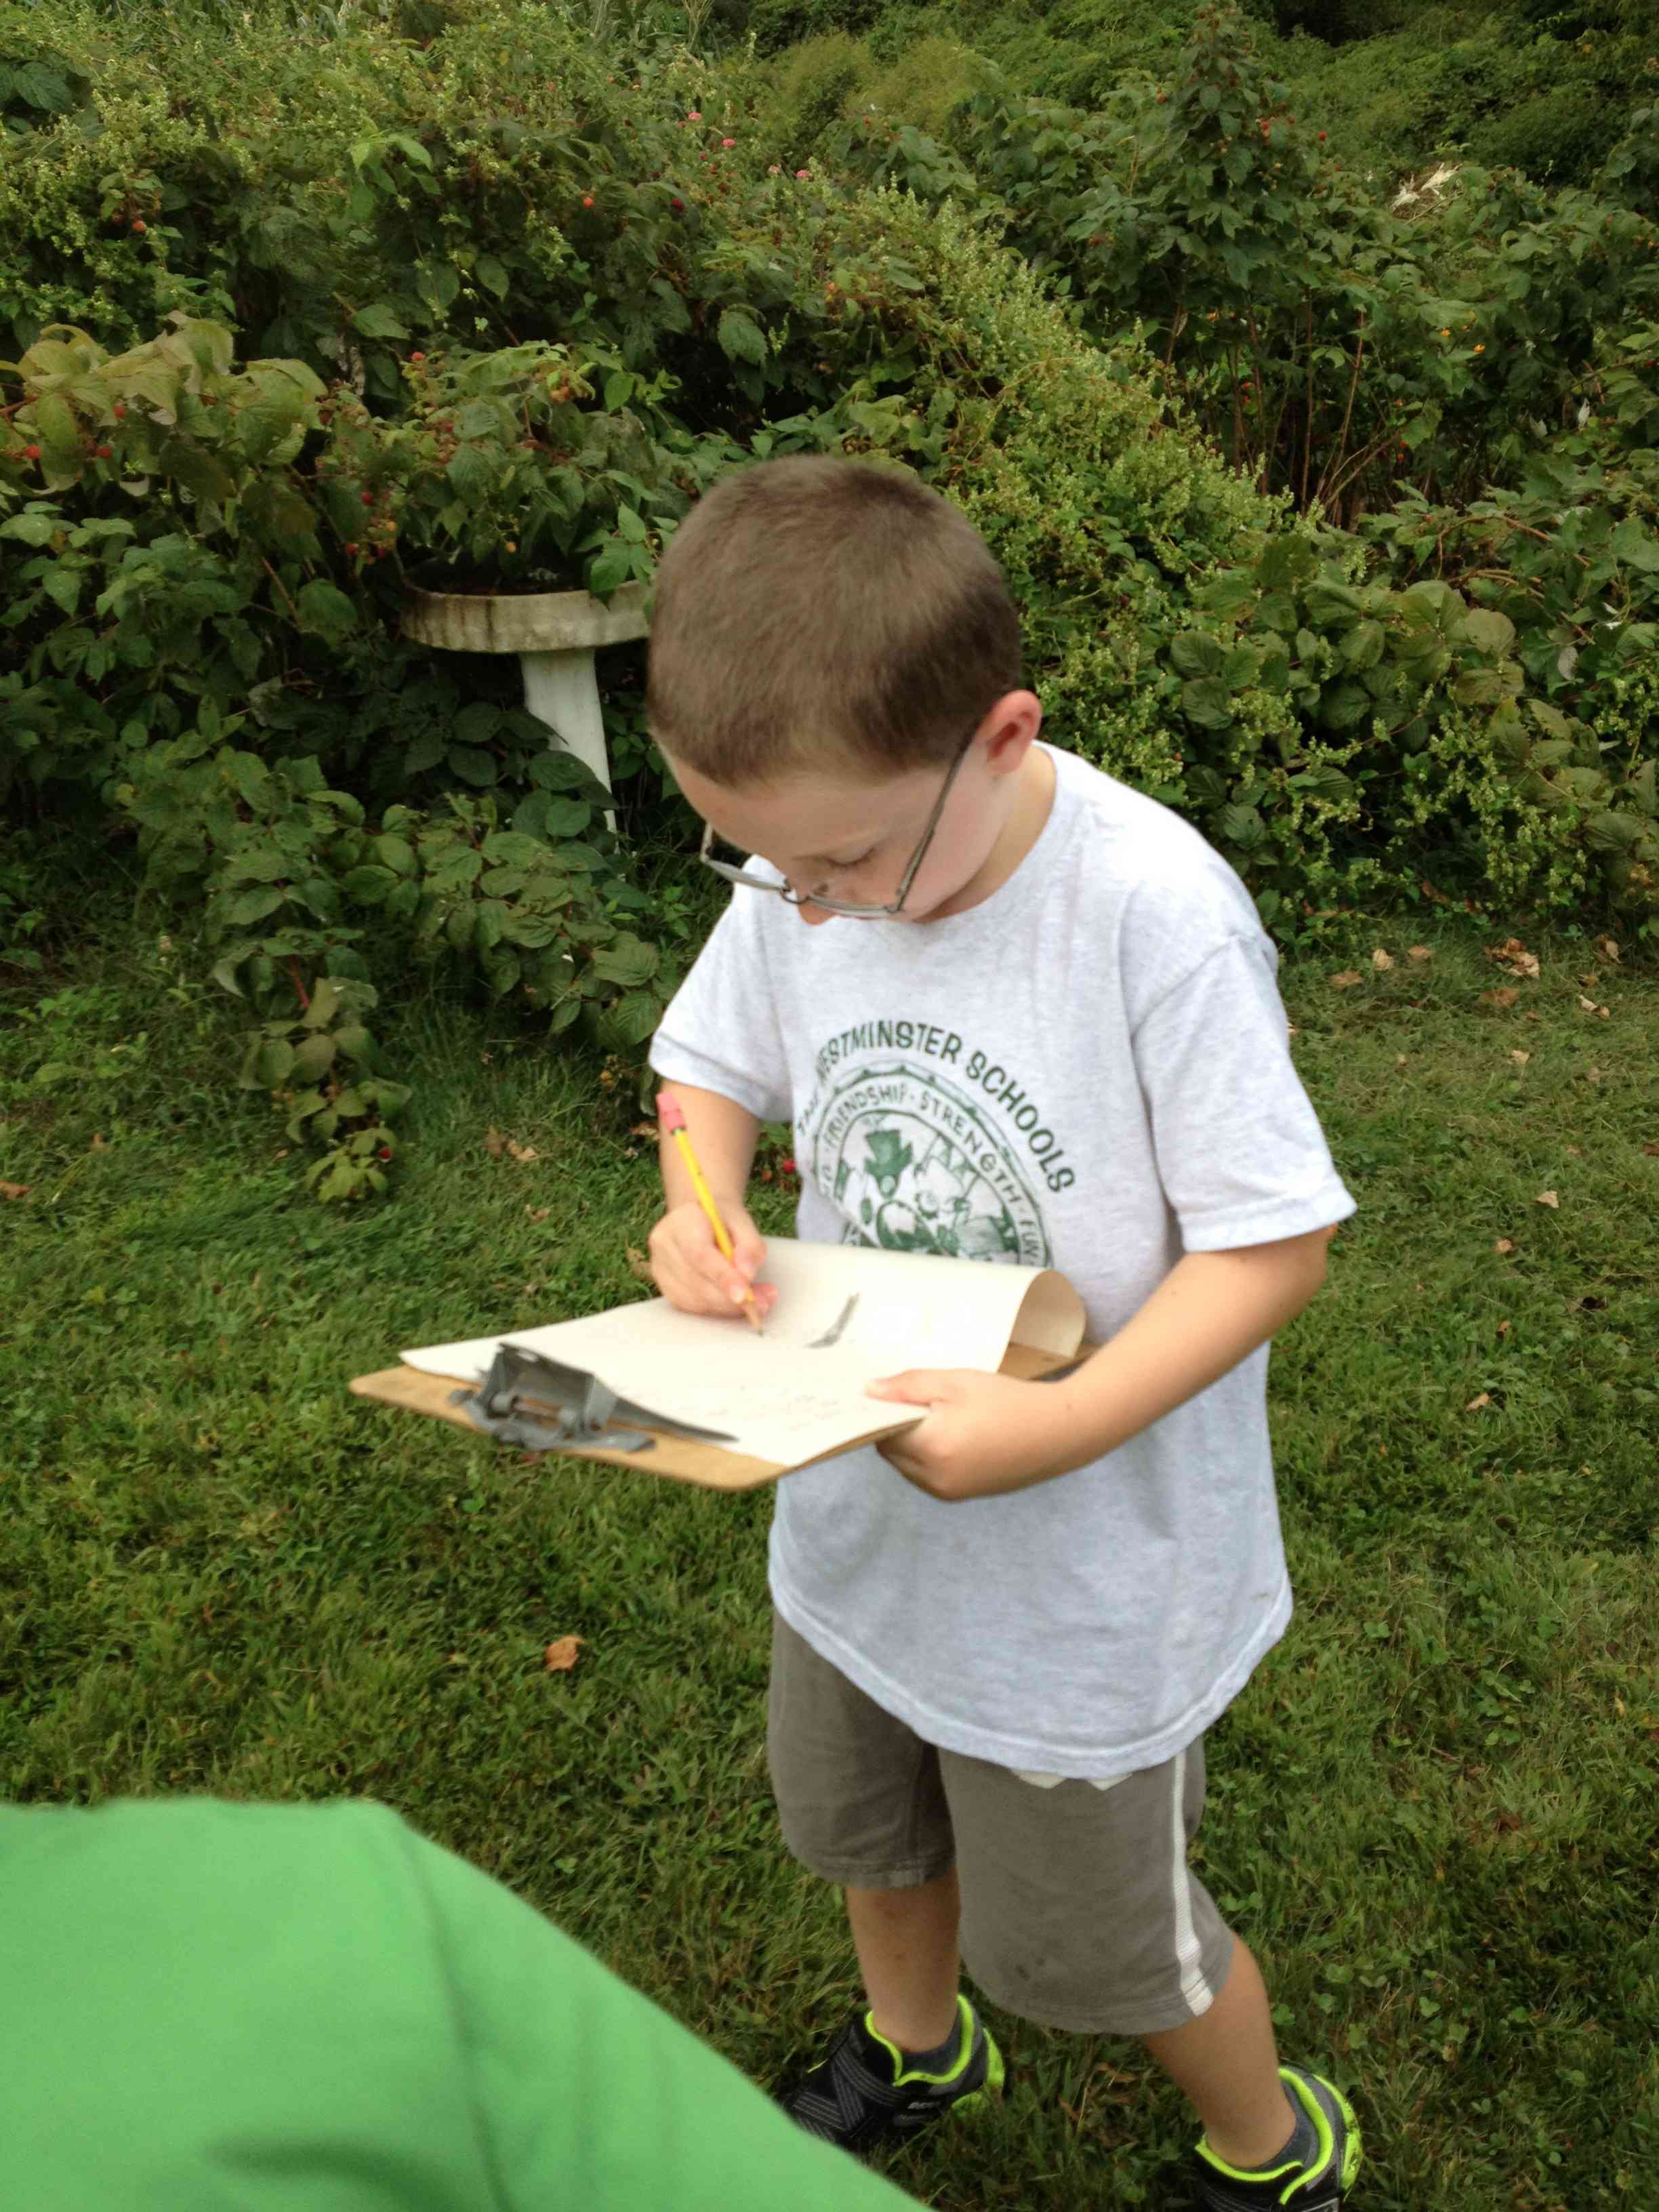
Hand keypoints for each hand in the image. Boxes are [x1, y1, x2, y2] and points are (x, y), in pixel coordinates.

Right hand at [647, 1199, 778, 1321]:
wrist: (700, 1219)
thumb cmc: (722, 1220)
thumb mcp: (742, 1222)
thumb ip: (749, 1245)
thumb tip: (747, 1275)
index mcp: (682, 1221)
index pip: (699, 1254)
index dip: (722, 1277)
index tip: (744, 1293)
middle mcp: (664, 1245)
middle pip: (695, 1281)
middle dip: (730, 1298)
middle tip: (762, 1301)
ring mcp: (660, 1268)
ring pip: (694, 1299)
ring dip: (727, 1307)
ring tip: (756, 1302)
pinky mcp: (665, 1287)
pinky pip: (692, 1307)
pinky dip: (717, 1309)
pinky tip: (734, 1302)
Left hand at [865, 1369, 1086, 1502]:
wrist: (1059, 1432)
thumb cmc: (1008, 1400)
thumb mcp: (955, 1382)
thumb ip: (907, 1386)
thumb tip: (867, 1391)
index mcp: (931, 1448)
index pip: (880, 1432)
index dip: (882, 1411)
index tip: (893, 1392)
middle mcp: (934, 1479)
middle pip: (891, 1452)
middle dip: (896, 1427)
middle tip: (920, 1400)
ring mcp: (948, 1492)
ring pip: (907, 1466)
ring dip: (911, 1444)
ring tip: (942, 1416)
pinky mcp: (961, 1496)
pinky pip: (927, 1476)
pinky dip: (929, 1456)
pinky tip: (954, 1434)